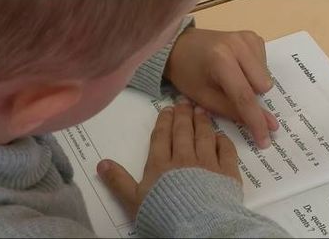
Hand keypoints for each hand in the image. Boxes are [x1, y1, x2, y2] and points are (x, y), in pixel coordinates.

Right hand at [96, 100, 241, 218]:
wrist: (197, 227)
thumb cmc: (163, 215)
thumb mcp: (134, 201)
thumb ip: (119, 181)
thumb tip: (101, 163)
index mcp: (161, 164)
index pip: (162, 137)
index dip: (164, 121)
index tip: (167, 109)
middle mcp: (185, 158)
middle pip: (183, 132)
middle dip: (183, 115)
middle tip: (184, 102)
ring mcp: (208, 164)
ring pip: (204, 136)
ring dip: (202, 122)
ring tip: (200, 110)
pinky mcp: (227, 173)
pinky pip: (227, 151)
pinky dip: (223, 141)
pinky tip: (220, 135)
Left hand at [165, 28, 277, 148]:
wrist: (180, 46)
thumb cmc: (189, 75)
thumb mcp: (206, 98)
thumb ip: (236, 112)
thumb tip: (269, 126)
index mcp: (221, 60)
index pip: (245, 96)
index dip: (256, 121)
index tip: (265, 140)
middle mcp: (238, 44)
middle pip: (262, 86)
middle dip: (252, 98)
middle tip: (230, 95)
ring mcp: (247, 38)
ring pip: (265, 76)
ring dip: (252, 85)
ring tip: (231, 79)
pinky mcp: (253, 37)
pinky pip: (264, 65)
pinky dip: (253, 73)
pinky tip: (237, 69)